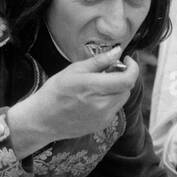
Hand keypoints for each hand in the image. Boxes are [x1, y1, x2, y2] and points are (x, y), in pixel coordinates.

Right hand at [11, 48, 137, 142]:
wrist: (43, 119)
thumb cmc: (55, 92)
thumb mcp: (74, 70)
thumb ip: (99, 61)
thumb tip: (117, 51)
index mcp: (94, 88)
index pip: (127, 80)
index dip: (133, 68)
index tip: (127, 60)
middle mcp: (102, 105)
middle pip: (126, 88)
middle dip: (123, 77)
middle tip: (110, 70)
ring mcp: (103, 118)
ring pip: (122, 99)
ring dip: (117, 89)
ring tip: (100, 84)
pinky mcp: (102, 125)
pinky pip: (114, 109)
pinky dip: (110, 100)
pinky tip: (94, 98)